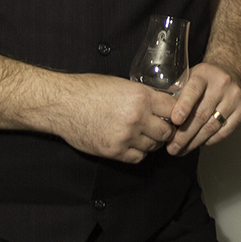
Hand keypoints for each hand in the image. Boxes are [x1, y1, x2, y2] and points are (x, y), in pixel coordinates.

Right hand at [50, 74, 176, 163]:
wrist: (63, 104)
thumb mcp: (123, 84)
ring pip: (153, 145)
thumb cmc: (90, 89)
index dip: (177, 112)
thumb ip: (143, 95)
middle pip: (167, 131)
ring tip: (145, 134)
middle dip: (167, 129)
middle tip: (161, 126)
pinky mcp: (114, 151)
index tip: (175, 114)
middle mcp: (137, 117)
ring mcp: (126, 136)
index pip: (174, 108)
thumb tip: (161, 103)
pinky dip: (139, 152)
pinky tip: (134, 143)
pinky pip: (138, 157)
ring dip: (152, 141)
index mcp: (142, 96)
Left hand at [166, 61, 240, 155]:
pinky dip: (210, 140)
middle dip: (184, 134)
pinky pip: (225, 131)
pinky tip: (200, 143)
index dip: (184, 107)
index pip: (194, 91)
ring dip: (195, 141)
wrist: (232, 68)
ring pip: (212, 125)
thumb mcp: (190, 75)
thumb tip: (159, 115)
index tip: (174, 121)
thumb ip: (177, 92)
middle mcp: (222, 83)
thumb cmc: (206, 76)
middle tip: (172, 147)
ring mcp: (234, 96)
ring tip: (182, 149)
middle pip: (202, 114)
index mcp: (205, 73)